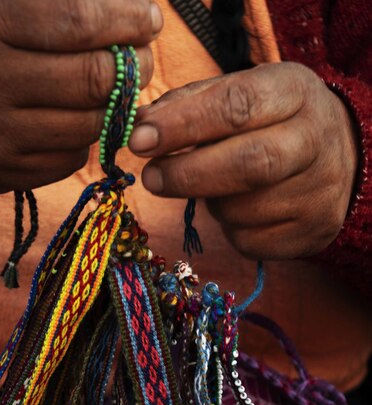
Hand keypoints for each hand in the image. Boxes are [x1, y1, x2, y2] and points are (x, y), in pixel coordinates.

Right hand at [0, 0, 160, 191]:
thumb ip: (49, 2)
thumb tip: (118, 8)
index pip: (78, 22)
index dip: (127, 20)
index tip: (150, 19)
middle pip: (93, 80)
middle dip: (135, 68)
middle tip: (142, 59)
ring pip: (88, 127)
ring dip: (116, 109)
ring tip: (115, 92)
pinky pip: (67, 162)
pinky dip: (84, 141)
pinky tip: (78, 123)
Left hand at [129, 63, 357, 259]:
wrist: (337, 159)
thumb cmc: (270, 122)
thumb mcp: (239, 93)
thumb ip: (188, 105)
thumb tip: (140, 127)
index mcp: (294, 91)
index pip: (236, 106)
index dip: (183, 125)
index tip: (140, 140)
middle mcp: (314, 140)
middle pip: (248, 163)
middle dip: (188, 174)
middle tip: (152, 178)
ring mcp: (319, 191)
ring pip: (242, 210)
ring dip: (211, 203)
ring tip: (216, 186)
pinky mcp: (311, 233)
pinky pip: (249, 241)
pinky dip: (229, 229)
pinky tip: (239, 210)